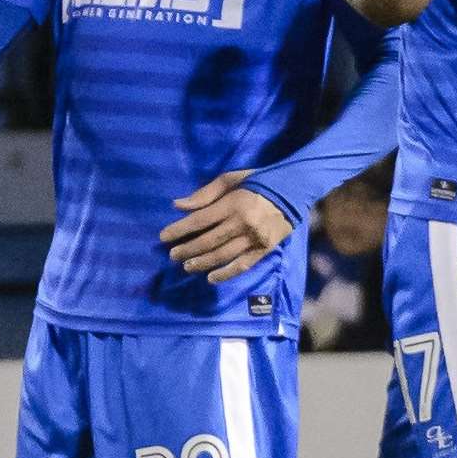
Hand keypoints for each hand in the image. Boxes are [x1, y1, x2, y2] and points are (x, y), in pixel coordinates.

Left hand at [159, 170, 293, 283]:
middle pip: (208, 241)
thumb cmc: (257, 182)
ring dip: (202, 263)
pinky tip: (211, 278)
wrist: (292, 191)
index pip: (199, 220)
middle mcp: (242, 223)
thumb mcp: (230, 179)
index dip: (179, 230)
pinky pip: (243, 265)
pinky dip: (226, 273)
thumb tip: (178, 205)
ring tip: (187, 267)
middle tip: (172, 255)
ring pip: (223, 256)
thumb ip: (204, 194)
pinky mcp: (265, 249)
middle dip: (187, 249)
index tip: (163, 237)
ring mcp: (255, 239)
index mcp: (233, 204)